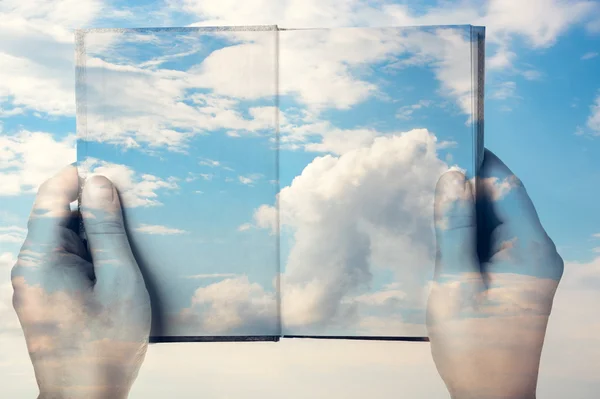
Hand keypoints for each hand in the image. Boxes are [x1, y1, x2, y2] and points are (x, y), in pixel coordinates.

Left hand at [11, 164, 150, 398]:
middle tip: (129, 206)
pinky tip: (117, 266)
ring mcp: (36, 286)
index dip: (74, 178)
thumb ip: (106, 229)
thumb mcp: (118, 279)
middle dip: (90, 209)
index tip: (101, 164)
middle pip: (57, 221)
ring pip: (64, 243)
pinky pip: (67, 264)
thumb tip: (98, 183)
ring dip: (94, 236)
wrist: (86, 398)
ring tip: (128, 241)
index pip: (50, 202)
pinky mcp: (47, 299)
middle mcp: (30, 270)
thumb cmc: (106, 343)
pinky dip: (91, 257)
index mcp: (40, 261)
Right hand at [427, 150, 563, 398]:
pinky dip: (467, 233)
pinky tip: (443, 236)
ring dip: (463, 211)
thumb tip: (450, 176)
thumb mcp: (455, 281)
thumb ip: (453, 226)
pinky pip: (490, 239)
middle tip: (427, 180)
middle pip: (501, 199)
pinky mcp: (514, 275)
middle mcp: (536, 250)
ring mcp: (527, 263)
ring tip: (430, 209)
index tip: (446, 145)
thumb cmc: (474, 345)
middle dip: (465, 187)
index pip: (507, 186)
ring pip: (493, 218)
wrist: (490, 394)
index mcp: (531, 248)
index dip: (478, 162)